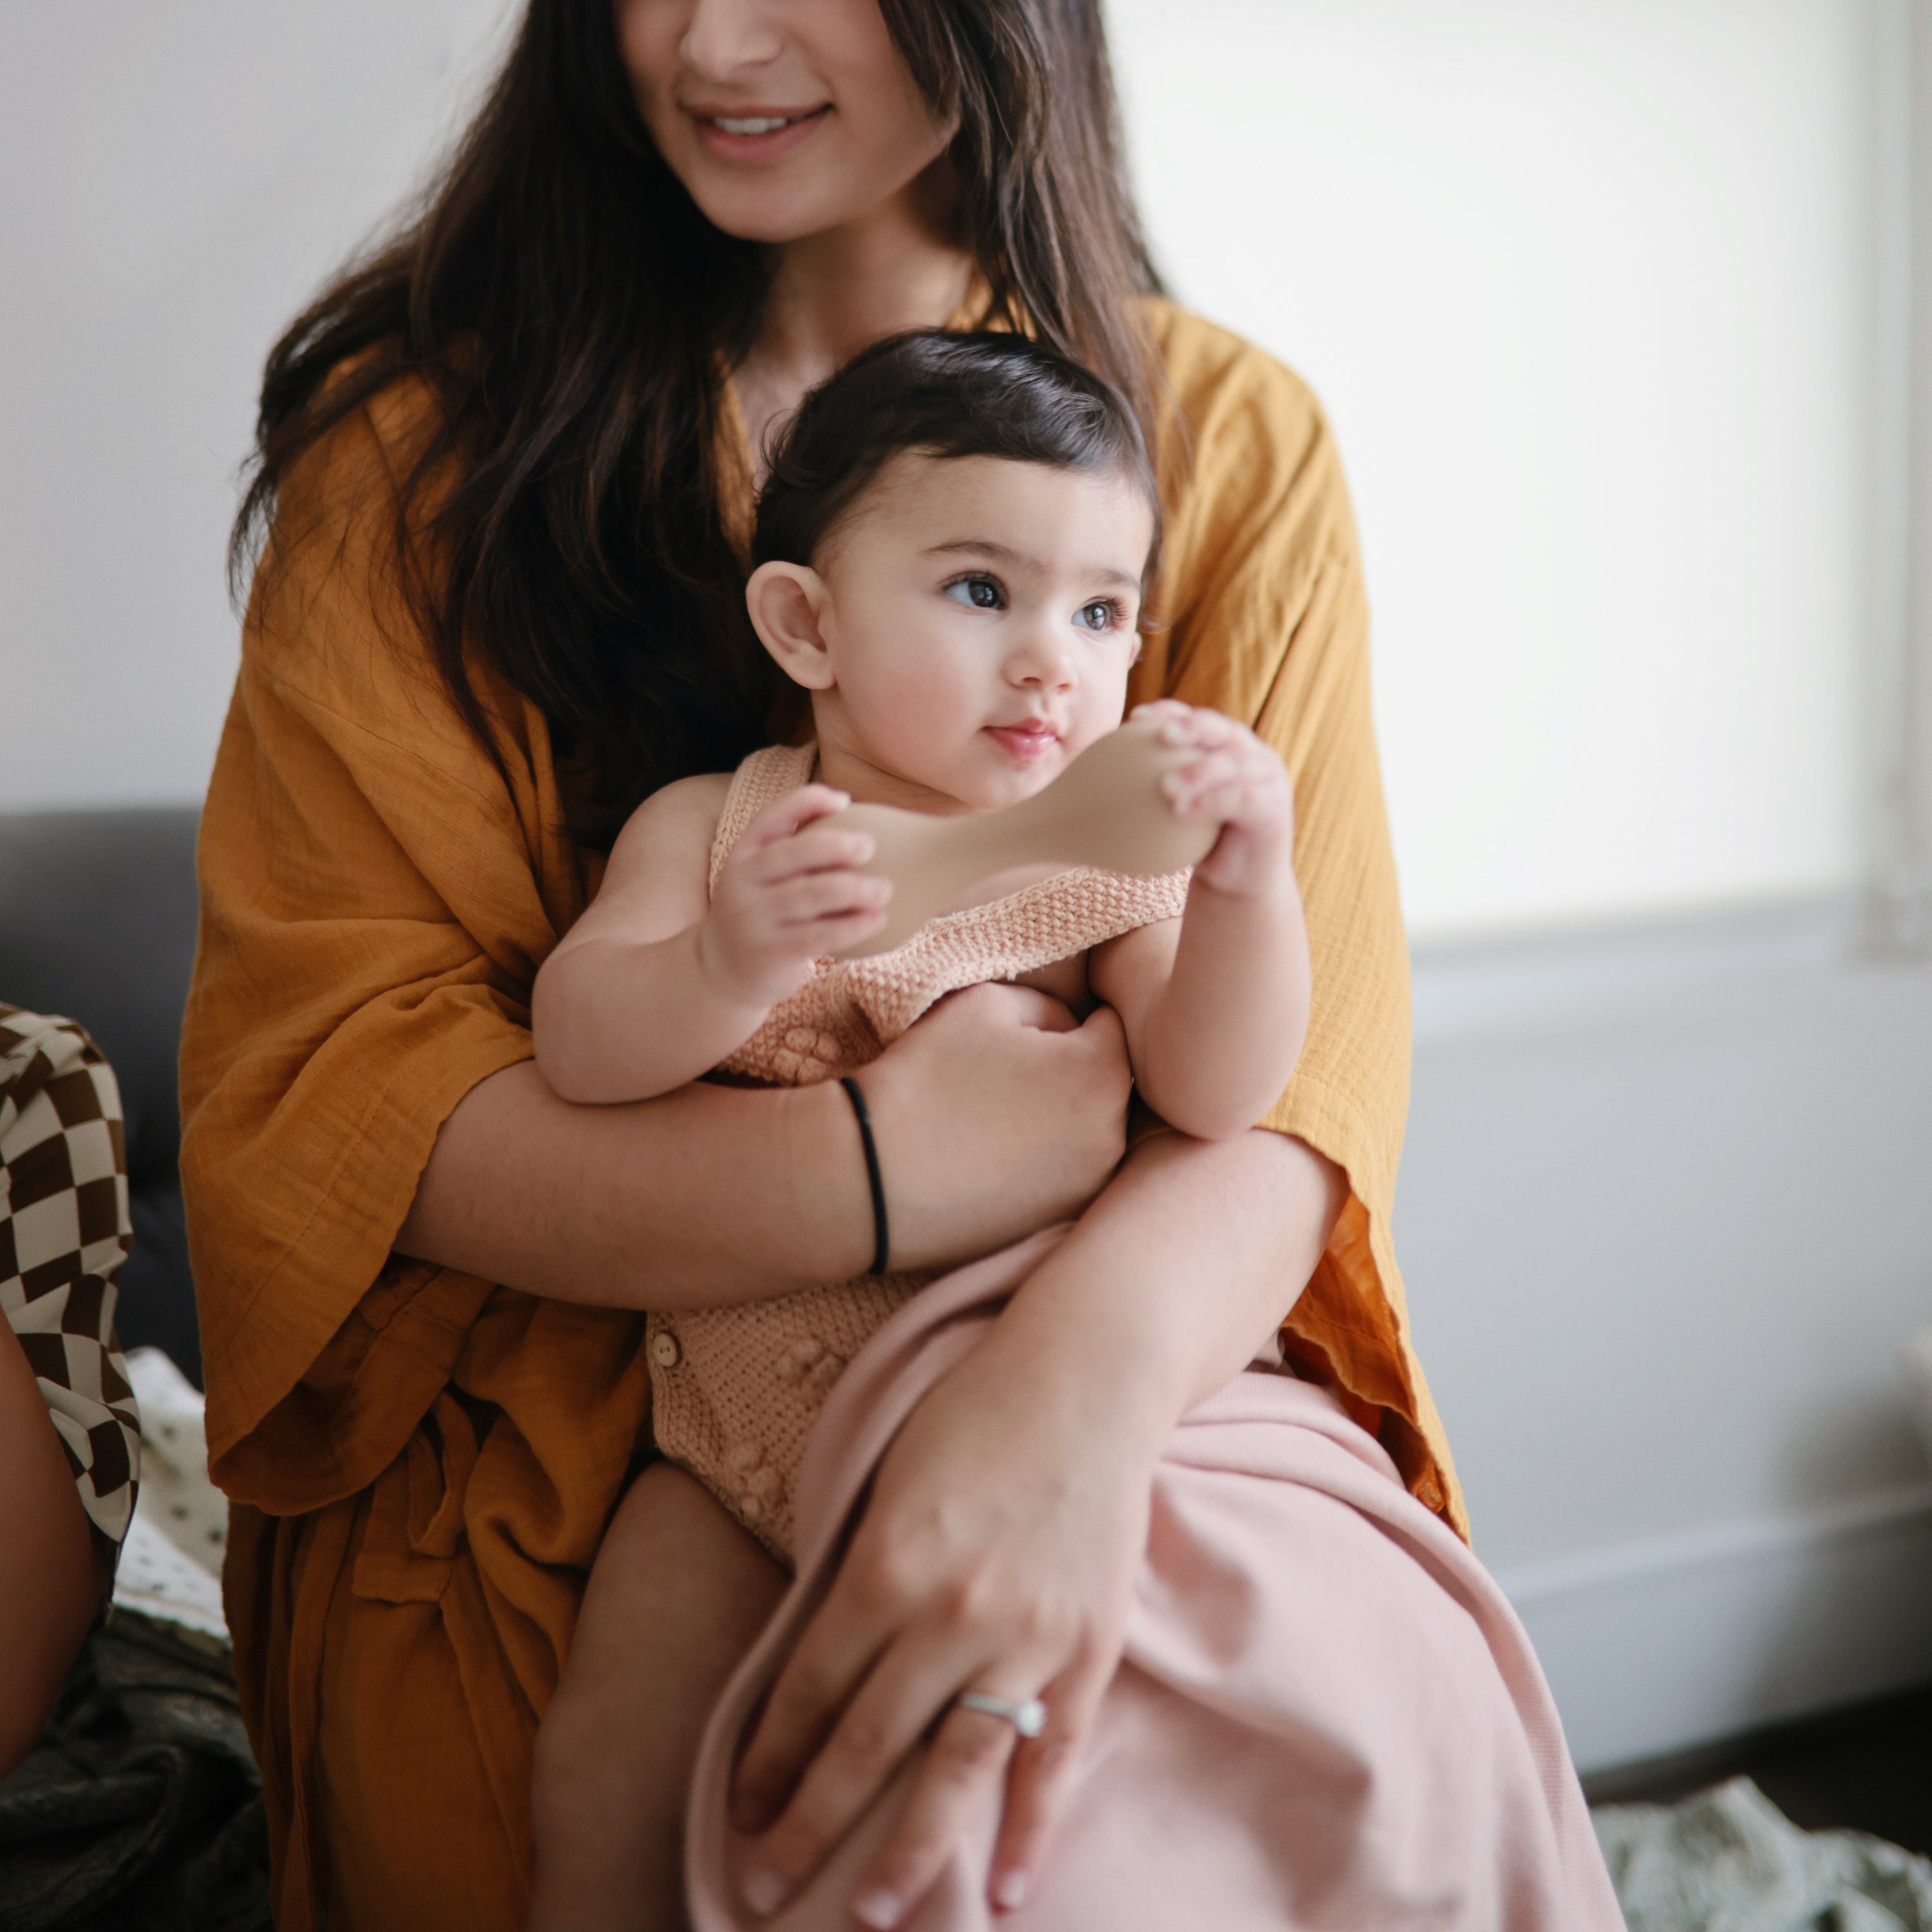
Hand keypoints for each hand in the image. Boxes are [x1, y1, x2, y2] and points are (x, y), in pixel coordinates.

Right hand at [698, 785, 890, 1006]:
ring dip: (854, 889)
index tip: (844, 801)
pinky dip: (853, 926)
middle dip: (836, 846)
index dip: (808, 802)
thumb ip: (793, 853)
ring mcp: (754, 918)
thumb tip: (854, 817)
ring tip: (884, 890)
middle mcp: (742, 881)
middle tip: (870, 846)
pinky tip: (878, 920)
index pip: (772, 816)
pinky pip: (819, 935)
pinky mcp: (771, 952)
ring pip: (811, 895)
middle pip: (794, 854)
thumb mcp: (760, 877)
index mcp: (743, 853)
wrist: (722, 972)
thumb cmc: (762, 914)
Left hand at [726, 1307, 1153, 1926]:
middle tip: (760, 1893)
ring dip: (906, 1856)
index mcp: (885, 1566)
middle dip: (806, 1827)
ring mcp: (1026, 1638)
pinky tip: (1003, 1889)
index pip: (808, 1690)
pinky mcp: (1088, 1647)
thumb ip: (858, 1577)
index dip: (769, 1759)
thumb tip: (822, 1669)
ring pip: (955, 1772)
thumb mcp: (887, 1484)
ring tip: (869, 1920)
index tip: (740, 1809)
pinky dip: (1030, 1829)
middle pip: (864, 1747)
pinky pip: (1054, 1757)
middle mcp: (949, 1613)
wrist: (1089, 1375)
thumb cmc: (974, 1414)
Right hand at [857, 983, 1132, 1270]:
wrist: (869, 1176)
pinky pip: (1063, 1174)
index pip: (1114, 1024)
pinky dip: (1039, 1162)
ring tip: (995, 1117)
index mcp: (1102, 1075)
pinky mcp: (1057, 1223)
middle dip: (1071, 1069)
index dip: (1073, 1016)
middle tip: (1007, 1071)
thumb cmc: (926, 1078)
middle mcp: (1112, 1137)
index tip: (1031, 1028)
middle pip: (1106, 1082)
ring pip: (1087, 1130)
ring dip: (1058, 1118)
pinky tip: (991, 1158)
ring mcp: (1087, 1188)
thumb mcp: (985, 1004)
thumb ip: (1047, 1005)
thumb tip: (1066, 1030)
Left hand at [1131, 700, 1293, 896]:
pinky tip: (1181, 811)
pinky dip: (1210, 801)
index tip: (1137, 717)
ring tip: (1166, 786)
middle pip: (1221, 731)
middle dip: (1192, 727)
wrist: (1237, 881)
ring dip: (1199, 770)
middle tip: (1161, 736)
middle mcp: (1250, 755)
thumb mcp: (1172, 811)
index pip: (1197, 720)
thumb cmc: (1196, 842)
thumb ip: (1148, 791)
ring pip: (1233, 764)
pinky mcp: (1274, 808)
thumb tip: (1084, 785)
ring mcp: (1267, 779)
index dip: (1171, 712)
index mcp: (1226, 747)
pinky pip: (1240, 799)